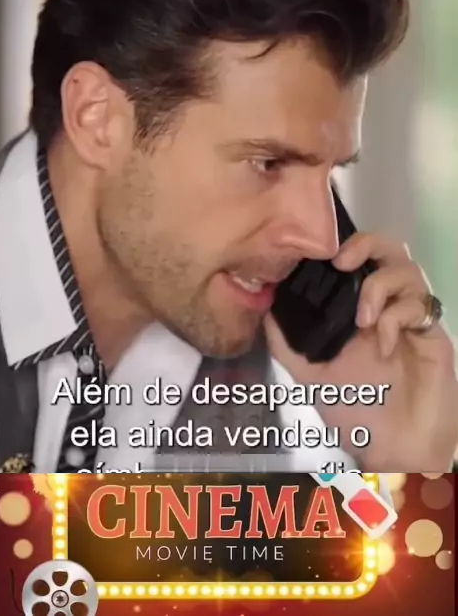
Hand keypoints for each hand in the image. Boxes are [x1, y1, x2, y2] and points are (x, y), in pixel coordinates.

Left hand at [265, 233, 457, 471]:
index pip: (358, 257)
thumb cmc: (357, 412)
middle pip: (388, 248)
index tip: (316, 252)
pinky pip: (420, 306)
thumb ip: (286, 343)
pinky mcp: (433, 334)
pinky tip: (384, 345)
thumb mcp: (310, 376)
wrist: (394, 451)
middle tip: (341, 262)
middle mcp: (387, 305)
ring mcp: (412, 318)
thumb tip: (263, 307)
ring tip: (362, 318)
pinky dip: (398, 318)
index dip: (341, 244)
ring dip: (379, 285)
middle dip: (365, 244)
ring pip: (408, 269)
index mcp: (358, 308)